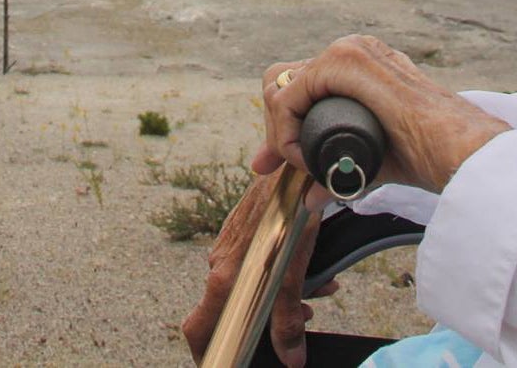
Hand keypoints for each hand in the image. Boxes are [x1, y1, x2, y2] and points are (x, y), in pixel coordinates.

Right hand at [182, 117, 330, 366]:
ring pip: (251, 286)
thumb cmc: (290, 216)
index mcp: (224, 278)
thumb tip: (290, 359)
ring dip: (283, 295)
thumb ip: (287, 318)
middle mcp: (220, 262)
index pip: (198, 328)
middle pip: (235, 309)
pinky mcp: (243, 229)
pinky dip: (281, 273)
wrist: (297, 168)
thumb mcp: (293, 273)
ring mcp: (230, 244)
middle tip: (303, 315)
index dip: (205, 353)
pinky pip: (257, 264)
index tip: (223, 362)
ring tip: (318, 288)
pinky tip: (312, 267)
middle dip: (268, 320)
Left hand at [253, 36, 510, 194]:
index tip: (272, 164)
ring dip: (280, 131)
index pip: (300, 85)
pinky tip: (302, 156)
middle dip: (274, 127)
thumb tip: (311, 199)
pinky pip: (287, 96)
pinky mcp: (342, 62)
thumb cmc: (430, 154)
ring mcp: (347, 52)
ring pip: (280, 86)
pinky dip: (285, 131)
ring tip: (304, 167)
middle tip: (272, 166)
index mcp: (362, 65)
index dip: (281, 125)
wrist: (458, 149)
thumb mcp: (371, 160)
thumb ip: (341, 173)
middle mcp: (352, 50)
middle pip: (283, 81)